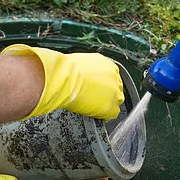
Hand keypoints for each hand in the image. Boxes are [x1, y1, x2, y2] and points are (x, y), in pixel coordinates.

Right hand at [1, 44, 122, 120]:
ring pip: (116, 101)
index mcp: (106, 63)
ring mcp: (115, 91)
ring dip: (106, 105)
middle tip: (95, 100)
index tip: (96, 90)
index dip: (104, 84)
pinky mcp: (111, 105)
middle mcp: (114, 75)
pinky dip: (104, 116)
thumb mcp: (75, 63)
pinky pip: (112, 114)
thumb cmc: (62, 70)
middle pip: (116, 88)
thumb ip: (80, 69)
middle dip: (107, 94)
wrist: (62, 78)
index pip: (111, 76)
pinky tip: (95, 116)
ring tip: (94, 109)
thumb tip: (68, 69)